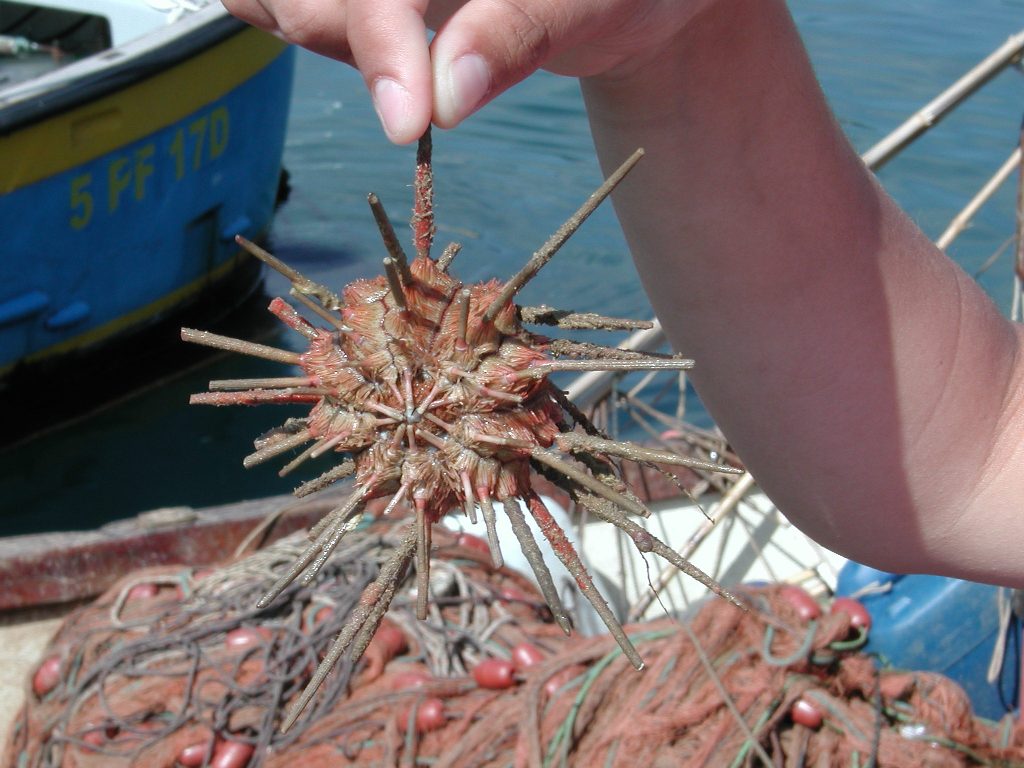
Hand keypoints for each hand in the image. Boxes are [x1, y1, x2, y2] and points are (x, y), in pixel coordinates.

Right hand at [221, 0, 712, 143]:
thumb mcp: (595, 3)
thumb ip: (516, 35)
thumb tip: (441, 100)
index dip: (376, 39)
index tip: (408, 124)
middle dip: (332, 29)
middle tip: (411, 90)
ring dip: (320, 32)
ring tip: (409, 63)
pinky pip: (300, 7)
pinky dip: (328, 37)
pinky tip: (395, 58)